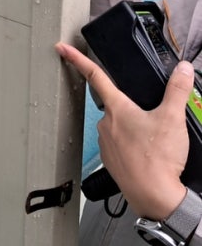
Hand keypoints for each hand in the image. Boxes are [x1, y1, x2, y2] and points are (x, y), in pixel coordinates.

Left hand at [56, 42, 191, 220]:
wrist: (155, 196)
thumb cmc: (158, 160)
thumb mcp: (173, 118)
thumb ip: (177, 91)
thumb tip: (182, 70)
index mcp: (117, 108)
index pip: (94, 75)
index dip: (77, 59)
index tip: (62, 48)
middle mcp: (105, 123)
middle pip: (114, 104)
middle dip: (130, 108)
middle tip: (150, 121)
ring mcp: (106, 142)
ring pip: (118, 126)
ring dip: (132, 129)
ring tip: (152, 141)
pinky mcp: (111, 160)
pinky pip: (119, 145)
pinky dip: (132, 146)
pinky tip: (145, 153)